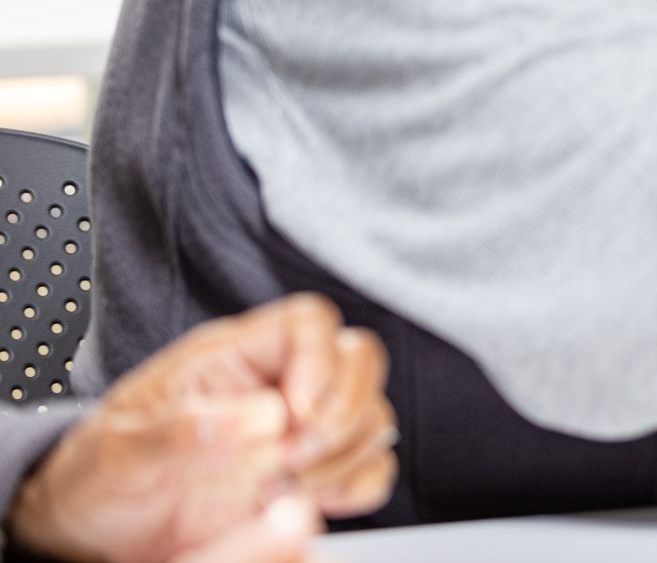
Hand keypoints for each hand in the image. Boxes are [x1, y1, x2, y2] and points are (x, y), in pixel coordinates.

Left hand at [8, 295, 396, 562]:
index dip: (319, 359)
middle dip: (342, 409)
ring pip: (370, 415)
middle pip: (357, 358)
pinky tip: (311, 500)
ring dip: (345, 453)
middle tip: (296, 453)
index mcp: (230, 358)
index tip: (295, 413)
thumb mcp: (120, 450)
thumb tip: (264, 416)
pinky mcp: (308, 479)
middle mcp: (275, 386)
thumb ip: (185, 429)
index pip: (308, 322)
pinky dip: (357, 485)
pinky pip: (369, 467)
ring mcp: (296, 433)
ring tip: (287, 485)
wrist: (91, 529)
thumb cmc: (98, 473)